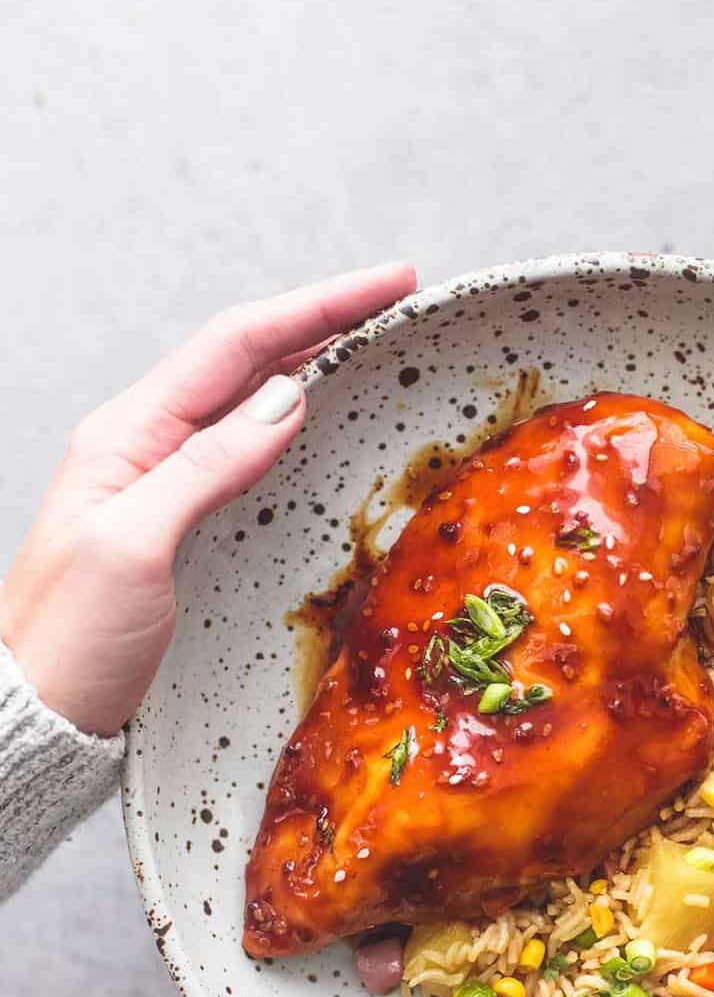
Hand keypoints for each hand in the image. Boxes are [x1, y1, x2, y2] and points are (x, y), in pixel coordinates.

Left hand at [0, 264, 416, 736]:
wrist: (33, 712)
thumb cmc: (69, 639)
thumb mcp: (135, 546)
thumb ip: (208, 467)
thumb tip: (285, 399)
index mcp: (127, 435)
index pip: (235, 345)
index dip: (316, 307)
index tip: (386, 283)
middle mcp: (143, 445)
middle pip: (244, 358)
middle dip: (321, 317)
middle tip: (395, 294)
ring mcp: (159, 482)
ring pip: (245, 397)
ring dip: (308, 357)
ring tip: (368, 335)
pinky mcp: (178, 522)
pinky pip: (241, 448)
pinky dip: (289, 417)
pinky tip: (315, 416)